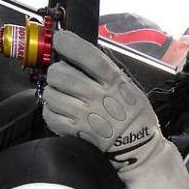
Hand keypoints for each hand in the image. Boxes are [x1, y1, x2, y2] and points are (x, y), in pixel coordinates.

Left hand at [42, 31, 188, 188]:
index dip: (70, 44)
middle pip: (61, 74)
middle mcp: (98, 97)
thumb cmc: (134, 115)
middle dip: (56, 71)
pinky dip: (50, 110)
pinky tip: (59, 109)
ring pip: (51, 94)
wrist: (138, 149)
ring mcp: (85, 116)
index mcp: (114, 82)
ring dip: (52, 90)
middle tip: (60, 74)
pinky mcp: (76, 132)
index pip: (88, 57)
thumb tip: (82, 53)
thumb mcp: (128, 86)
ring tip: (61, 93)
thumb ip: (107, 71)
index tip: (61, 39)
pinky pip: (50, 115)